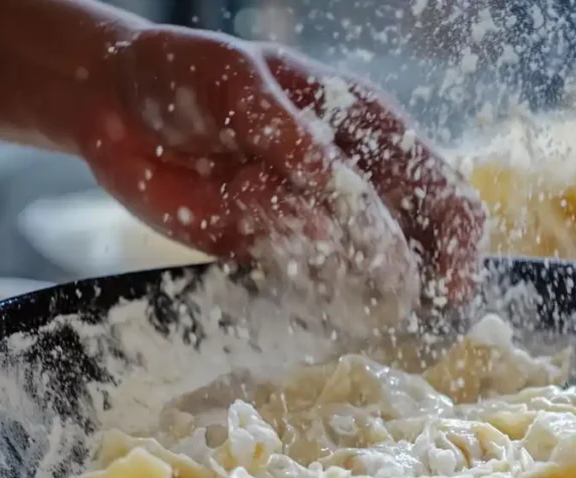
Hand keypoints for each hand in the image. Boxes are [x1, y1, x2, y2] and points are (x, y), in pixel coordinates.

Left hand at [78, 26, 486, 304]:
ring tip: (286, 260)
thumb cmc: (185, 75)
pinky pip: (307, 292)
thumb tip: (334, 201)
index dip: (457, 240)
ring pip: (361, 278)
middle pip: (414, 245)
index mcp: (364, 127)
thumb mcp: (235, 85)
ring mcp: (315, 222)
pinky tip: (276, 286)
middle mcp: (352, 181)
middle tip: (383, 302)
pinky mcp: (274, 254)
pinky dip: (304, 305)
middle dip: (407, 278)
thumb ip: (286, 135)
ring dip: (344, 290)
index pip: (440, 187)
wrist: (118, 110)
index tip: (449, 289)